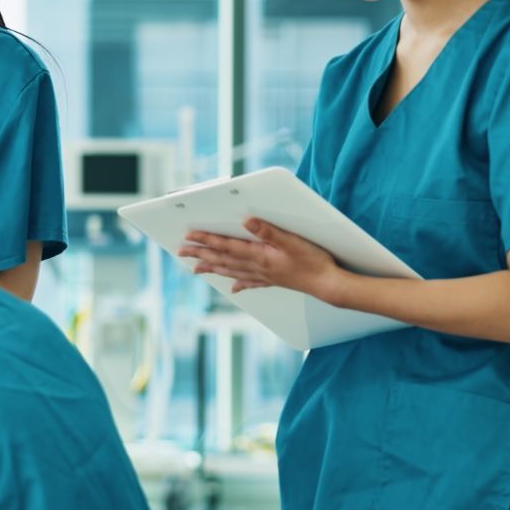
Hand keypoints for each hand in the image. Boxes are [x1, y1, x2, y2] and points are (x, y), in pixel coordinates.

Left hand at [178, 217, 344, 298]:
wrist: (328, 284)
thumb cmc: (313, 262)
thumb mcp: (291, 241)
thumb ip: (268, 231)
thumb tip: (246, 221)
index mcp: (258, 256)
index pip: (226, 246)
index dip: (206, 240)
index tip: (189, 236)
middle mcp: (256, 267)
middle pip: (222, 259)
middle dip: (200, 254)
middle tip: (182, 252)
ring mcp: (264, 276)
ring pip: (231, 271)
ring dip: (212, 268)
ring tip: (196, 268)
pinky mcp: (273, 280)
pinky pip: (249, 283)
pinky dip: (238, 284)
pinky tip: (232, 288)